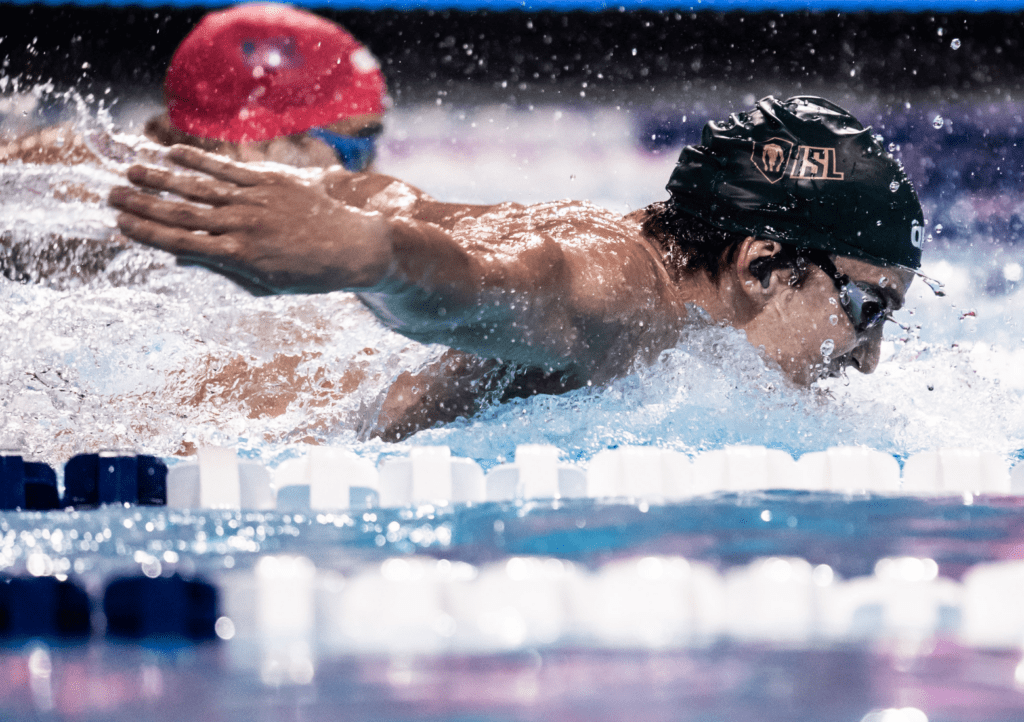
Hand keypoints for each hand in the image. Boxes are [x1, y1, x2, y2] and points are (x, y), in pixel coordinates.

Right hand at [109, 145, 392, 294]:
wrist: (354, 248)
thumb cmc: (309, 274)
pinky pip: (228, 169)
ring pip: (200, 187)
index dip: (148, 232)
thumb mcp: (266, 283)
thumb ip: (224, 268)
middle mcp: (244, 226)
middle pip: (183, 212)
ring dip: (162, 178)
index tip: (120, 224)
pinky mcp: (270, 181)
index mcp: (240, 257)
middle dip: (144, 203)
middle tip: (110, 195)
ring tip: (131, 170)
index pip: (183, 242)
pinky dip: (199, 160)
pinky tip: (173, 152)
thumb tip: (181, 258)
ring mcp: (257, 201)